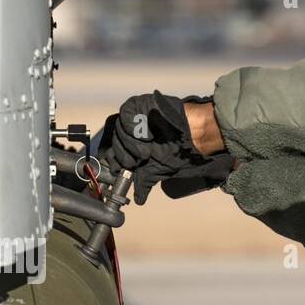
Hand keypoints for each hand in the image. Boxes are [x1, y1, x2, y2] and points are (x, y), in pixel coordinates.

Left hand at [97, 91, 223, 203]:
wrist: (192, 135)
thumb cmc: (177, 151)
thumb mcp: (157, 171)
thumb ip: (144, 183)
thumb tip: (139, 200)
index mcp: (128, 145)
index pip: (111, 153)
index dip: (116, 161)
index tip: (127, 166)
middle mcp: (127, 131)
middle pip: (115, 143)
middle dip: (127, 153)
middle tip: (143, 156)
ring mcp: (131, 117)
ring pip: (120, 131)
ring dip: (133, 142)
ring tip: (149, 144)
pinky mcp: (137, 104)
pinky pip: (126, 114)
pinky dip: (134, 126)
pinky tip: (147, 132)